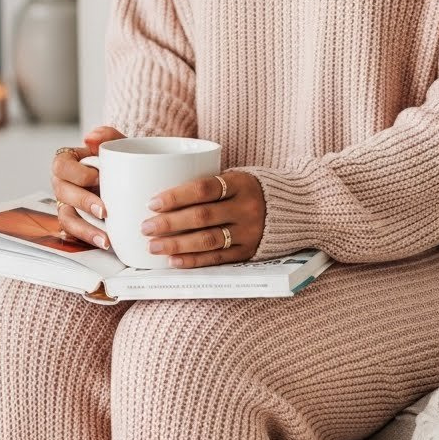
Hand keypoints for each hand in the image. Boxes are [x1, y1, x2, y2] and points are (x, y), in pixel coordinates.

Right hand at [51, 125, 123, 248]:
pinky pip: (75, 233)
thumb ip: (108, 136)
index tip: (98, 177)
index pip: (61, 165)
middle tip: (104, 211)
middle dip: (83, 202)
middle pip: (61, 192)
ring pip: (66, 217)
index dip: (77, 173)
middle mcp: (64, 184)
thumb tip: (90, 139)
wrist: (133, 181)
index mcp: (69, 162)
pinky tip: (105, 243)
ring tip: (105, 238)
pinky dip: (89, 238)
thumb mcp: (120, 146)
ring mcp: (68, 205)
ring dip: (84, 228)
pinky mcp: (76, 223)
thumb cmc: (121, 162)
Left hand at [139, 169, 265, 266]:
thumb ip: (206, 184)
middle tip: (146, 228)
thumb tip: (160, 189)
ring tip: (153, 246)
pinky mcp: (248, 251)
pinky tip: (174, 261)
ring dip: (177, 244)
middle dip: (170, 223)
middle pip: (202, 217)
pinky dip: (194, 260)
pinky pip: (217, 258)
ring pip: (208, 240)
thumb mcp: (234, 178)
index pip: (204, 189)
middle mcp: (247, 208)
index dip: (176, 196)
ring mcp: (249, 232)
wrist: (292, 209)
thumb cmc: (248, 191)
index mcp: (241, 183)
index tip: (152, 203)